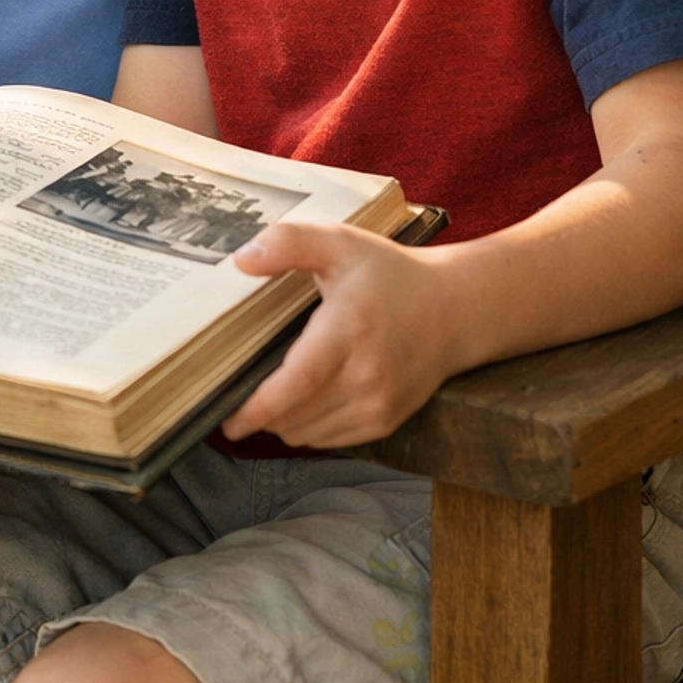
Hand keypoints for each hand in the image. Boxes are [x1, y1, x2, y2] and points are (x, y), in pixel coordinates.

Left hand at [221, 222, 462, 448]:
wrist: (454, 310)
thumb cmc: (389, 274)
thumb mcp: (339, 243)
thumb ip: (289, 243)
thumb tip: (241, 261)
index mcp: (351, 327)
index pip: (300, 381)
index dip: (260, 407)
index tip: (229, 419)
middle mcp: (368, 374)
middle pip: (297, 414)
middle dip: (260, 414)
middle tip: (235, 396)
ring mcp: (380, 404)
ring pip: (309, 433)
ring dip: (282, 421)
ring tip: (269, 395)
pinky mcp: (386, 421)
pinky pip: (330, 439)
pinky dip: (307, 427)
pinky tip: (302, 401)